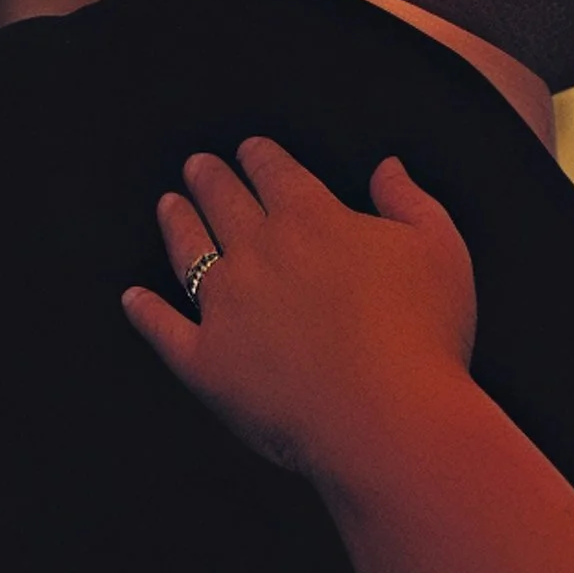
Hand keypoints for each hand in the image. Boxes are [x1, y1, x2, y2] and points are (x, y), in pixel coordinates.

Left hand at [122, 137, 478, 491]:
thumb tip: (386, 167)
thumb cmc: (424, 338)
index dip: (259, 157)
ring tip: (169, 206)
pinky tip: (134, 300)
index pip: (274, 172)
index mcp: (311, 217)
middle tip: (198, 167)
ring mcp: (225, 307)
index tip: (249, 150)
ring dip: (177, 223)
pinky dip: (145, 313)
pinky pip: (164, 330)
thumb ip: (409, 201)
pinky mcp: (206, 363)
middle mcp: (257, 252)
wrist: (389, 423)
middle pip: (223, 200)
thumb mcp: (439, 250)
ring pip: (188, 251)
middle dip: (209, 178)